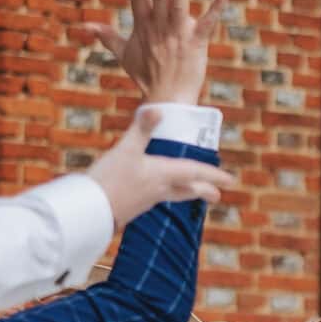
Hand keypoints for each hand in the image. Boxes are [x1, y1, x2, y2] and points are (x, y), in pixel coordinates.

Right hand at [79, 0, 228, 106]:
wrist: (166, 97)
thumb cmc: (146, 77)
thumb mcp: (124, 55)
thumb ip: (108, 37)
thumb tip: (86, 26)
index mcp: (143, 27)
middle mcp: (159, 27)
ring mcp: (178, 34)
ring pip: (178, 4)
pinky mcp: (196, 43)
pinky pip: (207, 24)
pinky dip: (216, 9)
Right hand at [85, 109, 237, 222]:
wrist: (89, 212)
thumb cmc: (109, 180)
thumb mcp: (125, 150)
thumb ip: (141, 129)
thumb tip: (157, 109)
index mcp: (161, 174)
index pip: (194, 173)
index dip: (213, 175)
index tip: (231, 180)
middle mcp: (157, 189)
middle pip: (186, 189)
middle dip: (203, 190)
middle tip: (218, 195)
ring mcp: (144, 201)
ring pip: (171, 195)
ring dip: (184, 193)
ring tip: (190, 193)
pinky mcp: (130, 207)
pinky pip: (153, 200)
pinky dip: (163, 196)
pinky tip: (153, 196)